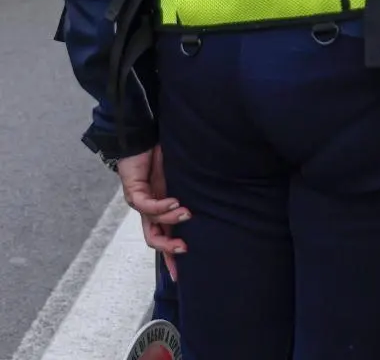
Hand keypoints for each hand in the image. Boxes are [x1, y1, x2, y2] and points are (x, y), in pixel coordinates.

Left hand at [117, 146, 189, 280]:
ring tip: (187, 213)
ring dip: (171, 221)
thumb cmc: (161, 155)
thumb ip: (189, 191)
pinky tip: (176, 202)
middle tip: (184, 250)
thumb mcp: (180, 177)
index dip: (171, 256)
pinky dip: (162, 207)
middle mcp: (150, 210)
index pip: (165, 236)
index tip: (179, 275)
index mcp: (161, 208)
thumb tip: (211, 199)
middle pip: (155, 239)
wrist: (142, 139)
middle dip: (168, 250)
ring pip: (152, 225)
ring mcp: (141, 202)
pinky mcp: (134, 192)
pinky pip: (147, 206)